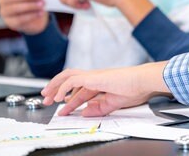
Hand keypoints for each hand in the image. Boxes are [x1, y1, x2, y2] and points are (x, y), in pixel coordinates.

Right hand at [0, 0, 47, 34]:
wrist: (34, 16)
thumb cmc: (32, 0)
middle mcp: (2, 0)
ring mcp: (4, 12)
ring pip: (15, 8)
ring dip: (30, 5)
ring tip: (41, 4)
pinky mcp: (10, 22)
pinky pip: (20, 19)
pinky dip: (31, 15)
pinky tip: (40, 13)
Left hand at [41, 62, 171, 116]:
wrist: (142, 81)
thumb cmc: (134, 89)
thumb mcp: (113, 103)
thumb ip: (99, 108)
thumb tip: (84, 112)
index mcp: (100, 83)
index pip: (79, 91)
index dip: (69, 102)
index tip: (62, 110)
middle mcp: (94, 77)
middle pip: (69, 79)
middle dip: (56, 89)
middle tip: (47, 99)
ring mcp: (93, 75)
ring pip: (68, 76)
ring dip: (55, 85)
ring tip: (47, 95)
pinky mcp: (93, 77)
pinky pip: (73, 80)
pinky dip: (64, 87)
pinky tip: (60, 97)